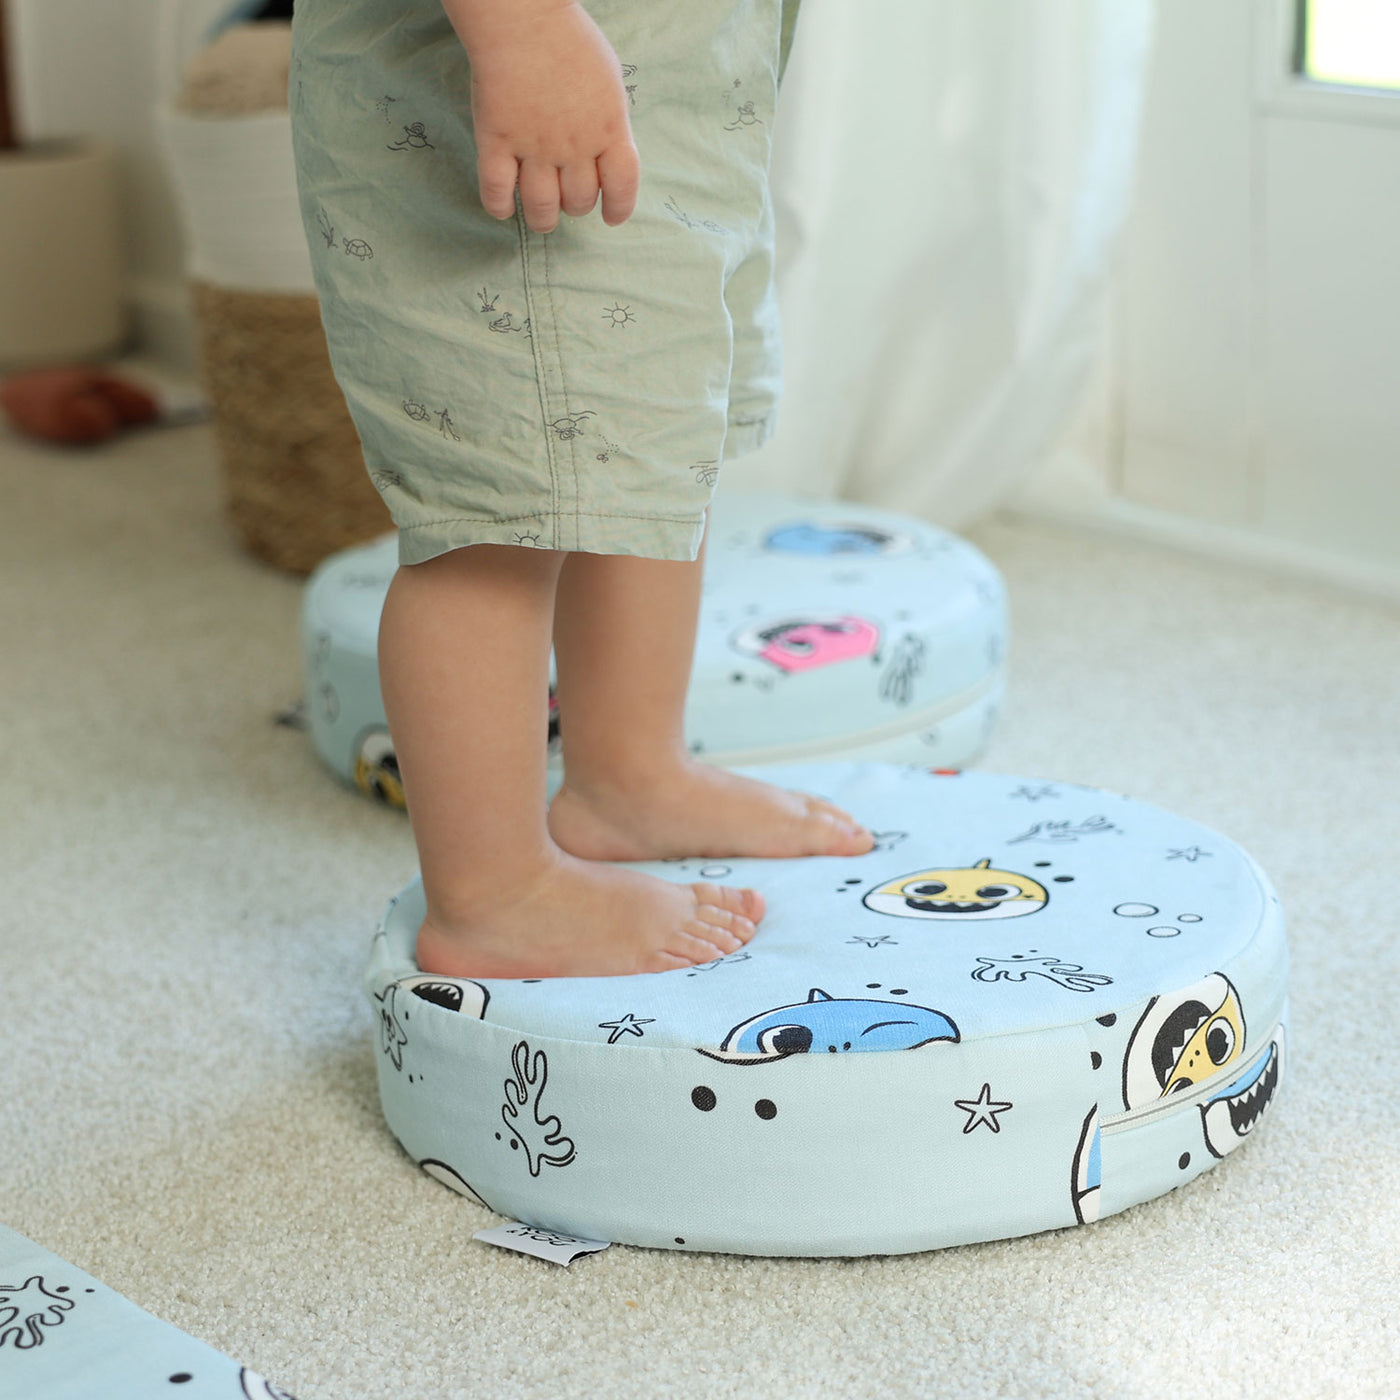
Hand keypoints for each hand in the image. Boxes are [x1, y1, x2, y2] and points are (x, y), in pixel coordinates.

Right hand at [443, 0, 639, 231]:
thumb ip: (609, 122)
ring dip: (543, 219)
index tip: (611, 217)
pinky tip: (503, 207)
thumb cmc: (569, 39)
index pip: (622, 187)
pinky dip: (499, 207)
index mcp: (608, 130)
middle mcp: (574, 147)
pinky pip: (496, 191)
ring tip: (541, 218)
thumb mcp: (609, 81)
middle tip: (567, 197)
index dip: (619, 208)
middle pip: (579, 200)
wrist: (523, 17)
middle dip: (575, 205)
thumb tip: (607, 152)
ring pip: (542, 207)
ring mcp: (533, 147)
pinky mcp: (496, 141)